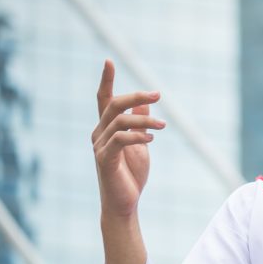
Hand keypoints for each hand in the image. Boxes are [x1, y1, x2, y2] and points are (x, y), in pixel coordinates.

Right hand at [92, 60, 164, 218]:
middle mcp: (99, 134)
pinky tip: (151, 139)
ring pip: (119, 121)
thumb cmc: (131, 174)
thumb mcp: (140, 143)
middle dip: (135, 97)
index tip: (109, 61)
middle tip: (157, 94)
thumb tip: (145, 102)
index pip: (104, 100)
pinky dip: (137, 136)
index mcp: (107, 128)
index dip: (106, 81)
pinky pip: (119, 140)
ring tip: (163, 127)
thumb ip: (139, 123)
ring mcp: (100, 146)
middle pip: (112, 105)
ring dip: (144, 120)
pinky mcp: (104, 159)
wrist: (125, 202)